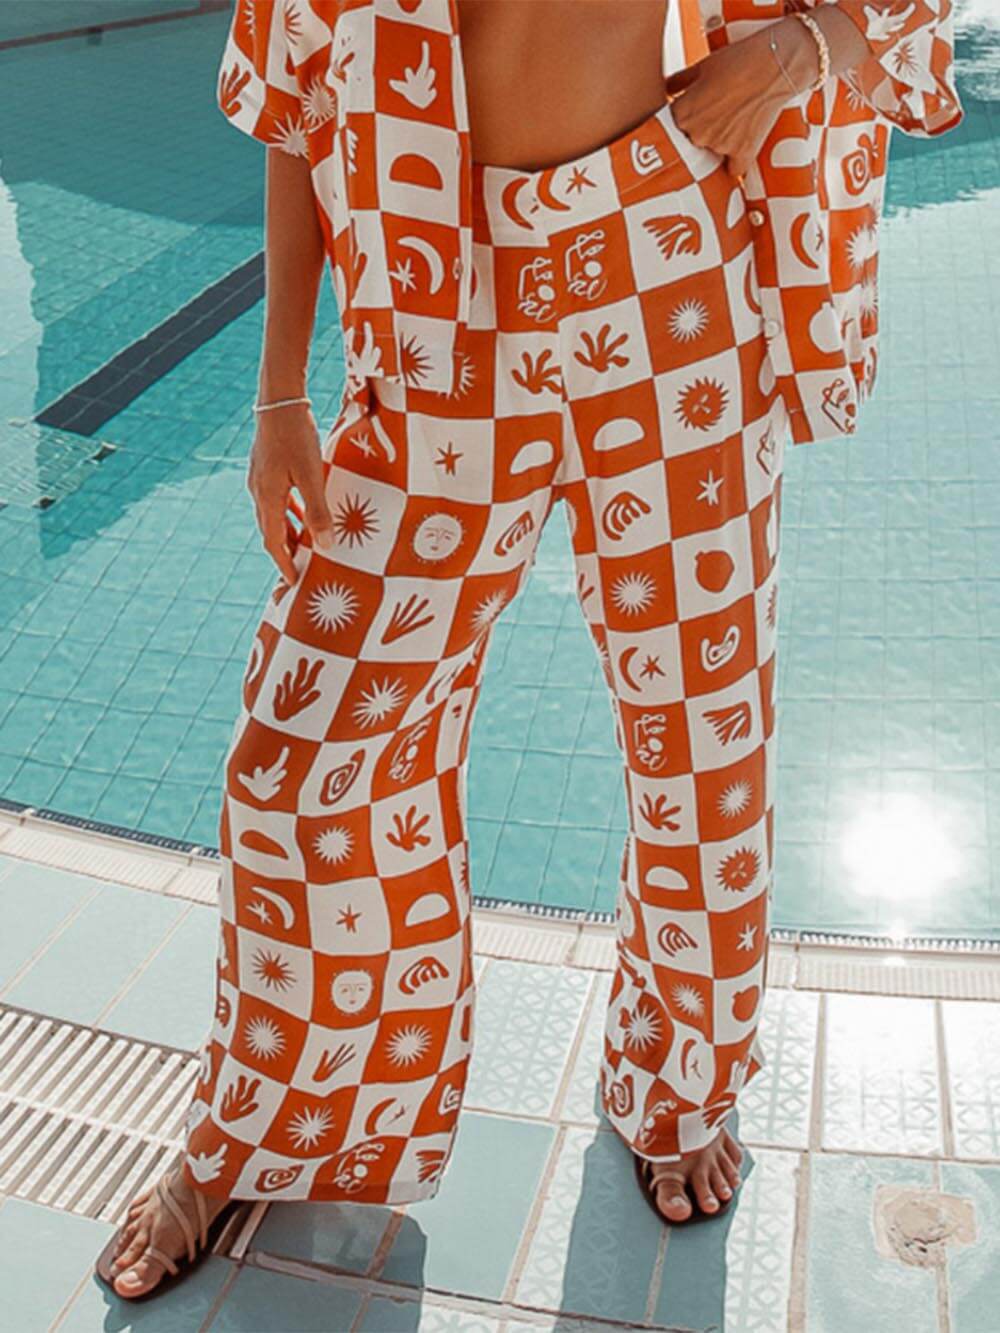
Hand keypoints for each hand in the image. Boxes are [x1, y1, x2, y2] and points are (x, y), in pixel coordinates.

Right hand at [246, 404, 333, 583]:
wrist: (279, 399)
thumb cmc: (296, 436)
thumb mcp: (311, 475)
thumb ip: (318, 510)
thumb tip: (325, 543)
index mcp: (267, 498)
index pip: (273, 542)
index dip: (283, 563)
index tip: (293, 581)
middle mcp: (259, 491)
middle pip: (270, 531)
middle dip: (284, 551)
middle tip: (300, 568)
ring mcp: (260, 478)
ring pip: (273, 515)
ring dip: (288, 532)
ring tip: (304, 545)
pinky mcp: (267, 466)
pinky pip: (277, 499)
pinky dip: (289, 512)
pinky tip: (303, 511)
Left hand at [664, 18, 818, 180]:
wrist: (776, 62)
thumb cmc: (738, 59)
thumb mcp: (703, 67)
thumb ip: (679, 82)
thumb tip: (666, 89)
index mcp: (682, 113)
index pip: (670, 129)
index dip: (681, 121)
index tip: (691, 115)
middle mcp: (697, 133)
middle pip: (689, 144)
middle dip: (698, 133)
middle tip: (714, 116)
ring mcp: (720, 145)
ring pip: (710, 156)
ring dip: (716, 146)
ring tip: (732, 123)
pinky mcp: (743, 152)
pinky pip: (733, 169)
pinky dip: (735, 163)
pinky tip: (738, 151)